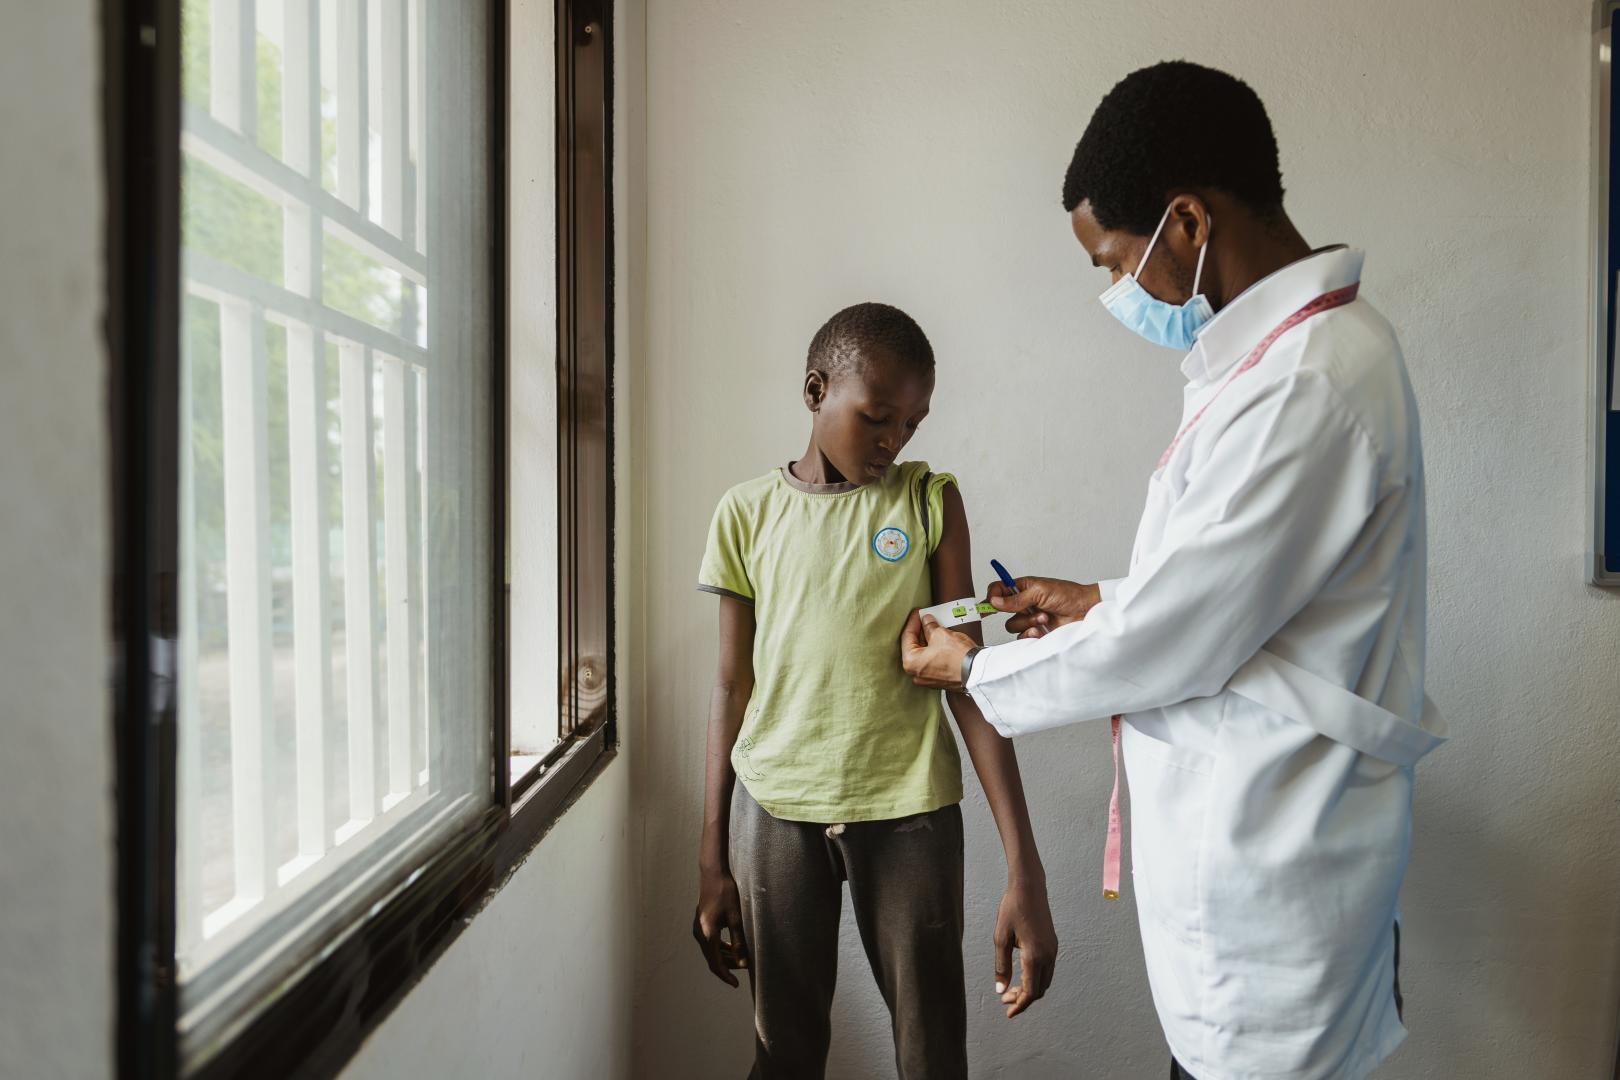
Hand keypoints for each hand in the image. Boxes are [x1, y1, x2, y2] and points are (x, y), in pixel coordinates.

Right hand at [692, 869, 747, 986]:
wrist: (713, 875)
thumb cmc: (726, 894)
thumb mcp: (736, 919)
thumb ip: (738, 942)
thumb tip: (742, 963)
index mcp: (708, 934)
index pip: (715, 963)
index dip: (726, 976)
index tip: (736, 984)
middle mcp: (699, 934)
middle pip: (712, 958)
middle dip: (728, 966)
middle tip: (744, 968)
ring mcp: (698, 929)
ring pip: (711, 951)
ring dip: (724, 957)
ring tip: (740, 959)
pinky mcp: (700, 924)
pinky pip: (709, 942)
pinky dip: (720, 948)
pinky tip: (731, 947)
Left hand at [899, 610, 975, 688]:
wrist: (977, 671)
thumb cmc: (959, 658)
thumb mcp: (941, 634)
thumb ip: (930, 626)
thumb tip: (927, 622)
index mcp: (911, 663)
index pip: (907, 637)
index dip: (912, 621)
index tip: (916, 613)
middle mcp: (916, 674)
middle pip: (915, 647)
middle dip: (920, 631)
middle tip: (924, 619)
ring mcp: (928, 679)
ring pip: (924, 655)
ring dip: (928, 641)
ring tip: (935, 627)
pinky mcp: (940, 680)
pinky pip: (933, 662)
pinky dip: (935, 651)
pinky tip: (941, 640)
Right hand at [987, 577, 1101, 639]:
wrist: (1085, 611)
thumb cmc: (1068, 595)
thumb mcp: (1040, 591)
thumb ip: (1016, 598)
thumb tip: (995, 601)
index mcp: (1022, 588)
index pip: (999, 589)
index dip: (991, 596)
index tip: (988, 604)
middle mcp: (1023, 603)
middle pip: (1001, 610)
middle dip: (1011, 611)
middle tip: (1019, 610)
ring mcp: (1028, 618)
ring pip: (1011, 625)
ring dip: (1026, 621)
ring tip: (1043, 617)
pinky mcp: (1035, 632)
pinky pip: (1021, 637)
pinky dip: (1030, 634)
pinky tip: (1041, 629)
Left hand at [993, 877, 1057, 1017]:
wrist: (1029, 888)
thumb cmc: (1012, 909)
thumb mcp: (1000, 937)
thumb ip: (1001, 966)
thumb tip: (1001, 990)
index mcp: (1034, 955)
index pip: (1030, 991)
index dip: (1020, 1005)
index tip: (1008, 1012)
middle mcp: (1048, 955)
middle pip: (1039, 990)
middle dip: (1023, 999)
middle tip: (1004, 1000)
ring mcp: (1052, 950)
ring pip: (1044, 981)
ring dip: (1029, 989)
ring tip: (1010, 989)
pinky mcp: (1052, 944)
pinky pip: (1046, 969)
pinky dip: (1035, 978)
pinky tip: (1020, 975)